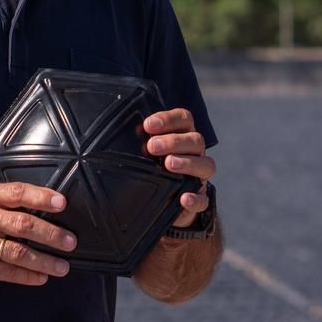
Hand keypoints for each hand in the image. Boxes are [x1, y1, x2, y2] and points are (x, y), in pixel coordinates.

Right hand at [0, 183, 76, 287]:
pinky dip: (27, 276)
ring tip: (62, 266)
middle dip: (51, 234)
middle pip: (23, 224)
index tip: (62, 203)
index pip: (17, 193)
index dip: (42, 197)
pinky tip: (40, 278)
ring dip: (44, 260)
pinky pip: (6, 272)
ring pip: (18, 252)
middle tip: (70, 241)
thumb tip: (35, 210)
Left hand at [144, 108, 214, 227]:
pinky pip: (204, 199)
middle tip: (152, 147)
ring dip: (188, 163)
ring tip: (168, 164)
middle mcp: (195, 153)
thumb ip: (136, 142)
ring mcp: (199, 176)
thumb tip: (114, 135)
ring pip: (206, 165)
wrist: (158, 201)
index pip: (184, 119)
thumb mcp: (142, 153)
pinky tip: (183, 198)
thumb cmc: (150, 167)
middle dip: (174, 141)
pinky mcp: (199, 199)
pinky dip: (195, 199)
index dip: (168, 119)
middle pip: (196, 140)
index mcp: (182, 136)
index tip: (147, 125)